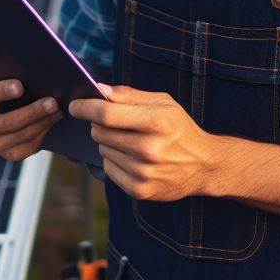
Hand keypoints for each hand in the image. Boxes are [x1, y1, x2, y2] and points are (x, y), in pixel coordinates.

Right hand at [0, 79, 61, 161]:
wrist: (10, 112)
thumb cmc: (10, 92)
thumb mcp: (7, 84)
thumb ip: (15, 80)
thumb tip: (38, 77)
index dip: (2, 91)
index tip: (20, 86)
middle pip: (6, 122)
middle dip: (32, 111)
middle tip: (52, 102)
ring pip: (19, 136)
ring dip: (42, 122)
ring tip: (57, 110)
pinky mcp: (7, 154)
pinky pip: (26, 147)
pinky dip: (41, 133)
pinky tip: (51, 121)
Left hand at [68, 84, 215, 200]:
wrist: (203, 165)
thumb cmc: (180, 128)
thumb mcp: (163, 103)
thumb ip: (129, 95)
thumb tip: (100, 90)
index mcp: (156, 121)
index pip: (106, 114)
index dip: (85, 108)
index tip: (75, 105)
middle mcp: (149, 148)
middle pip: (100, 132)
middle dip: (99, 124)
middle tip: (113, 122)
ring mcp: (143, 171)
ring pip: (102, 150)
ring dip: (108, 142)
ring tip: (130, 141)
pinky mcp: (139, 189)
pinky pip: (108, 168)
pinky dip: (114, 160)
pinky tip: (132, 157)